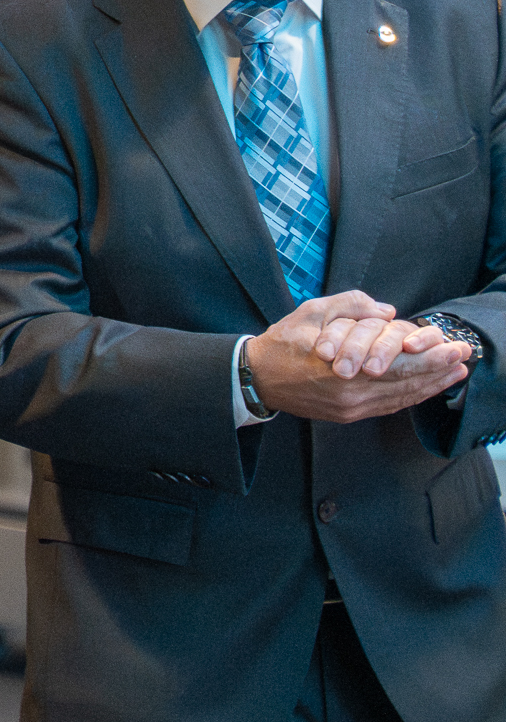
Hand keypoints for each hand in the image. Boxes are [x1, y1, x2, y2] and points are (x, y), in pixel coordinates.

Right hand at [249, 292, 468, 422]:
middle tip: (464, 357)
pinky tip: (426, 388)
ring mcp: (350, 409)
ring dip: (431, 386)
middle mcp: (351, 396)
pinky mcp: (348, 415)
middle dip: (439, 370)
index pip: (398, 366)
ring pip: (400, 398)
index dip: (430, 358)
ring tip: (455, 373)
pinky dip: (411, 397)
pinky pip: (388, 407)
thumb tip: (386, 310)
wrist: (257, 378)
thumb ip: (350, 306)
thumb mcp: (311, 312)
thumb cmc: (282, 343)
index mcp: (342, 371)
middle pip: (406, 384)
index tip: (453, 347)